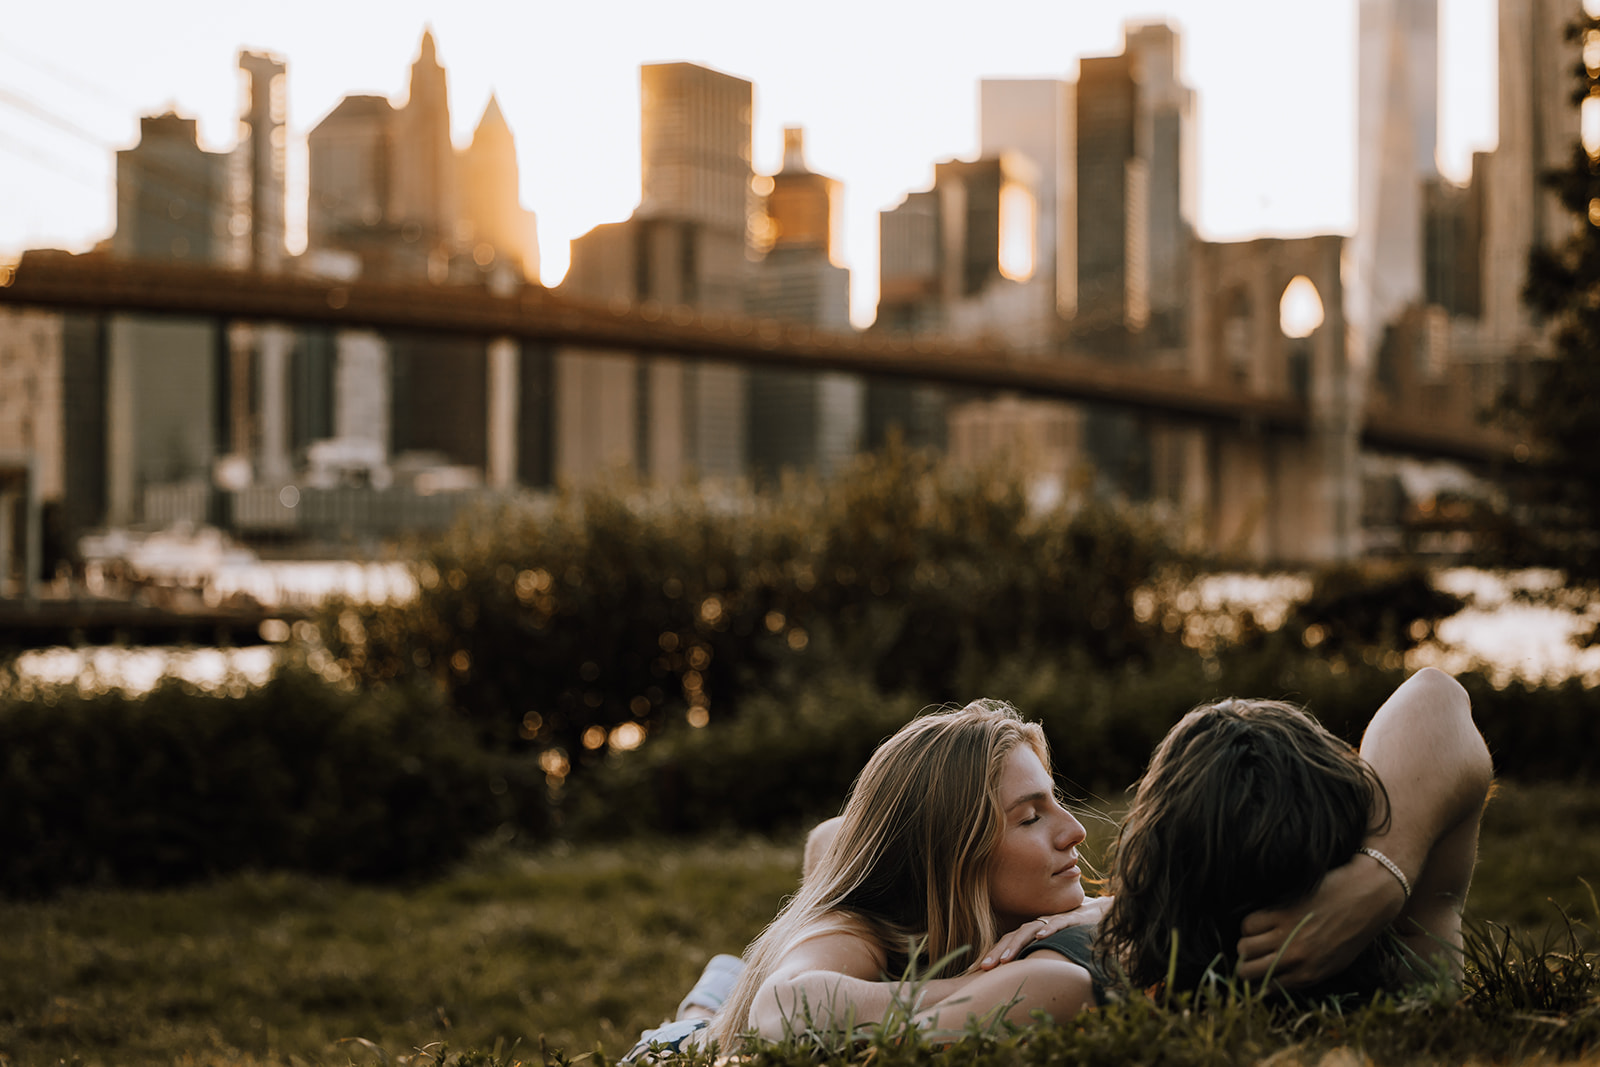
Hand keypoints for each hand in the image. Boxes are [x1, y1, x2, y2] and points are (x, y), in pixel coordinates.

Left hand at [979, 896, 1113, 969]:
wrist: (1101, 913)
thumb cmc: (1074, 933)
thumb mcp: (1052, 948)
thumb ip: (1037, 957)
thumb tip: (1022, 978)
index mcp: (1031, 932)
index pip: (1007, 943)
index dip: (992, 955)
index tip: (974, 971)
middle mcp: (1038, 925)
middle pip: (1012, 937)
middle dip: (997, 953)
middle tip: (982, 968)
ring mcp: (1053, 919)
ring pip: (1029, 930)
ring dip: (1016, 945)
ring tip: (1005, 960)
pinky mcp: (1071, 917)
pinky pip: (1058, 923)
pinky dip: (1048, 929)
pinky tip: (1040, 937)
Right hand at [1236, 853, 1406, 986]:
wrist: (1367, 897)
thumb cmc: (1354, 931)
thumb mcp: (1334, 964)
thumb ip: (1304, 974)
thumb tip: (1276, 979)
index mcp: (1309, 975)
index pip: (1266, 987)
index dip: (1256, 980)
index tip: (1256, 972)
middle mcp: (1295, 959)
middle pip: (1247, 970)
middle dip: (1245, 963)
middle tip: (1252, 954)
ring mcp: (1286, 935)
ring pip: (1243, 946)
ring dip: (1246, 942)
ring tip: (1256, 936)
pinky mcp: (1281, 912)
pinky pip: (1249, 923)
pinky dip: (1250, 923)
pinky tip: (1263, 919)